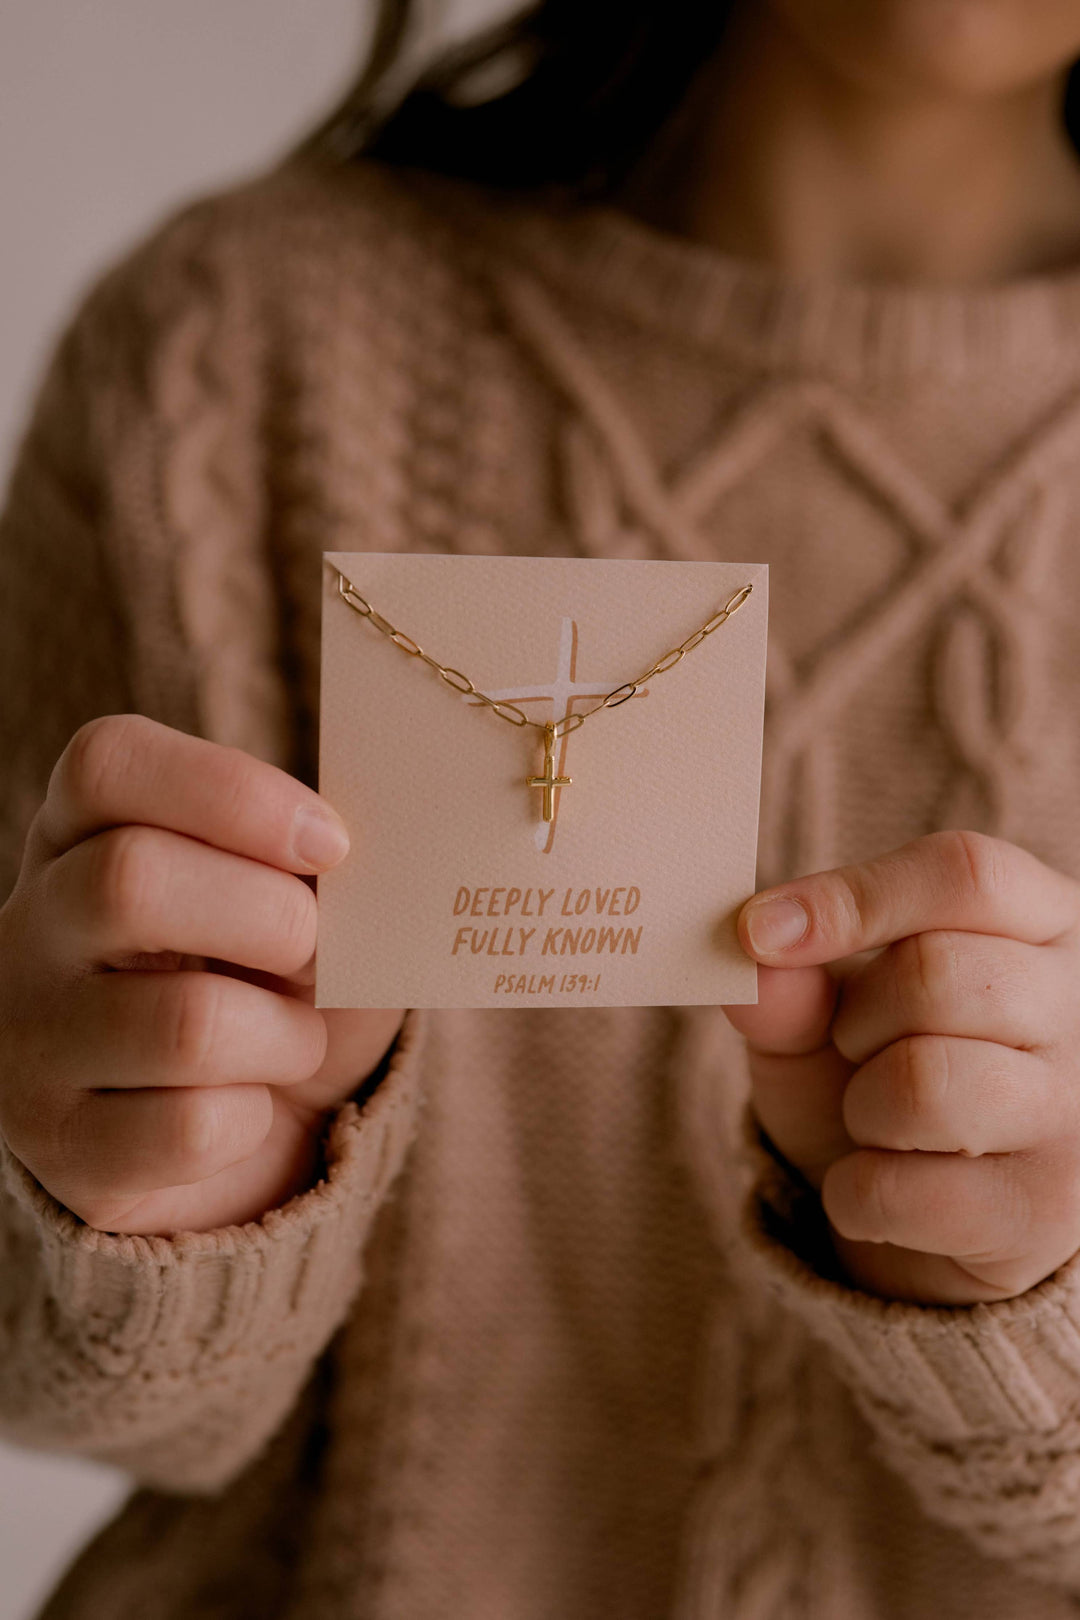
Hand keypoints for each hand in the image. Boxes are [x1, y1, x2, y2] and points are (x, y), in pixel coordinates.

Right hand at [0, 714, 403, 1235]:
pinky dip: (256, 1121)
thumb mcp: (302, 905)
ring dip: (288, 1038)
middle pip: (132, 879)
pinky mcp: (65, 1147)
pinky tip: (246, 1111)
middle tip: (320, 956)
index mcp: (83, 834)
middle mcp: (32, 925)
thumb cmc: (275, 986)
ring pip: (186, 1023)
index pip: (109, 763)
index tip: (330, 843)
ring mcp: (32, 1040)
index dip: (231, 791)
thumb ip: (327, 867)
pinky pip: (192, 1130)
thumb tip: (392, 865)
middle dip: (275, 919)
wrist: (237, 1134)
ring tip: (295, 1043)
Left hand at [724, 831, 1079, 1303]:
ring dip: (861, 1109)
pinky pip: (904, 1189)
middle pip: (935, 974)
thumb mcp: (822, 1013)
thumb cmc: (877, 1075)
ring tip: (879, 1119)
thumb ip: (789, 981)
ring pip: (924, 1083)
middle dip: (856, 1020)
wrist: (915, 1216)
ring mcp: (1076, 1112)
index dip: (854, 896)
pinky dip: (857, 1193)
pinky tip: (885, 1184)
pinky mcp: (1046, 1208)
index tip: (759, 929)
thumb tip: (752, 953)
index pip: (964, 873)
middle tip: (857, 1049)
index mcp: (1043, 920)